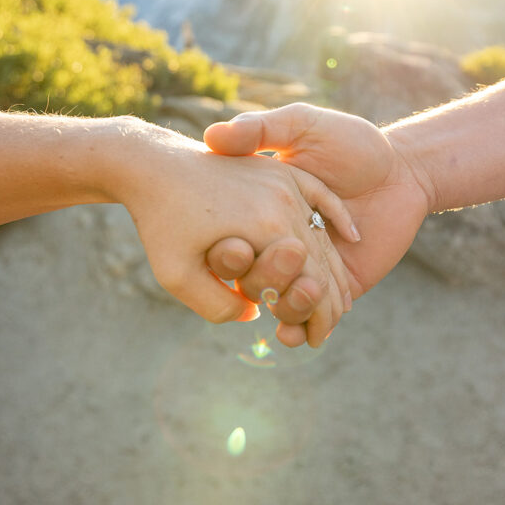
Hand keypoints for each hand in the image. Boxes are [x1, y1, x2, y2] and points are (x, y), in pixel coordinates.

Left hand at [114, 119, 356, 345]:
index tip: (316, 341)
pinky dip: (338, 217)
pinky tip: (352, 236)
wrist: (152, 163)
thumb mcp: (175, 275)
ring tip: (339, 297)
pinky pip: (320, 195)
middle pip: (323, 259)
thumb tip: (254, 317)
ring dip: (335, 266)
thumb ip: (216, 305)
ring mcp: (284, 183)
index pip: (311, 283)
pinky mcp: (279, 170)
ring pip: (323, 232)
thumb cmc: (159, 221)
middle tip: (329, 328)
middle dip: (332, 299)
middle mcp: (283, 204)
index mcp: (265, 230)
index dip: (318, 318)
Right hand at [204, 104, 429, 342]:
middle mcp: (277, 244)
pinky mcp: (336, 288)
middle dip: (261, 282)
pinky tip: (302, 332)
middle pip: (253, 279)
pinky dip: (301, 330)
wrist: (403, 169)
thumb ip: (258, 129)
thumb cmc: (350, 141)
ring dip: (286, 308)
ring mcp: (307, 269)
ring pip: (281, 303)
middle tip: (281, 267)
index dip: (224, 254)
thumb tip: (212, 135)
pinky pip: (310, 319)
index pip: (230, 244)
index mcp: (260, 213)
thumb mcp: (299, 124)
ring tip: (308, 291)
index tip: (231, 249)